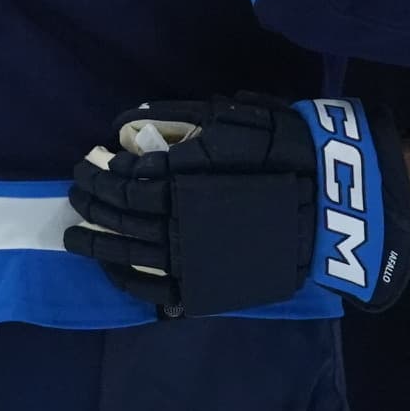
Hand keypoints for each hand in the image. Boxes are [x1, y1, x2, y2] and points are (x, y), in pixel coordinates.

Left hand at [65, 94, 409, 318]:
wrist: (334, 206)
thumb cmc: (289, 153)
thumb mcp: (238, 120)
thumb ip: (185, 120)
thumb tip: (135, 119)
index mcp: (186, 182)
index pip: (126, 181)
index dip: (103, 172)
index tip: (92, 161)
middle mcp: (182, 224)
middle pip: (121, 214)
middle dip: (92, 200)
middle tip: (76, 187)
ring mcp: (192, 261)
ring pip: (128, 254)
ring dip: (95, 242)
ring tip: (74, 234)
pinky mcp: (207, 289)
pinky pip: (152, 291)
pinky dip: (125, 279)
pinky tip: (109, 266)